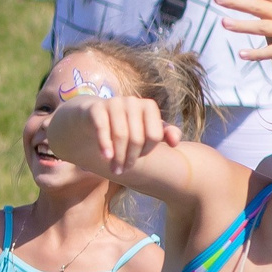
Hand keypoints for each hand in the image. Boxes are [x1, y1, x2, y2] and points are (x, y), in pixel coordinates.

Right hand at [59, 94, 179, 175]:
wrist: (96, 115)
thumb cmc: (127, 125)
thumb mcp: (147, 129)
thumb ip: (165, 134)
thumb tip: (175, 143)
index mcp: (149, 106)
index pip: (154, 135)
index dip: (147, 150)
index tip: (139, 156)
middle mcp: (133, 101)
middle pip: (137, 138)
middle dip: (130, 158)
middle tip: (124, 170)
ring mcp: (114, 102)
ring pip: (121, 135)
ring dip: (118, 157)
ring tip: (115, 170)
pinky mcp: (96, 108)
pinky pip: (103, 128)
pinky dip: (104, 144)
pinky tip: (105, 156)